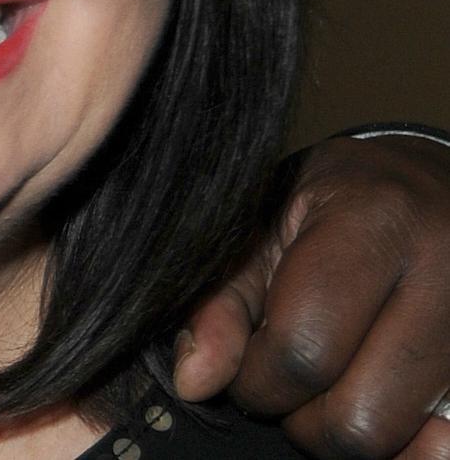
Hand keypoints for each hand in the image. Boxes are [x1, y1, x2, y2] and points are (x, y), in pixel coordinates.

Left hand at [176, 134, 449, 458]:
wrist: (428, 184)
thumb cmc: (332, 200)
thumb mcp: (262, 225)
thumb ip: (220, 301)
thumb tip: (193, 381)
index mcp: (376, 223)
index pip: (304, 350)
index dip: (256, 378)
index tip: (245, 359)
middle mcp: (444, 277)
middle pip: (359, 417)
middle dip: (301, 417)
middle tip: (285, 376)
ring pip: (398, 438)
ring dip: (343, 428)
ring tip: (327, 379)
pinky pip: (441, 442)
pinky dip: (397, 438)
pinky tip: (372, 392)